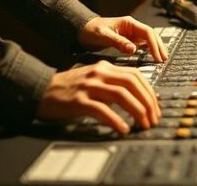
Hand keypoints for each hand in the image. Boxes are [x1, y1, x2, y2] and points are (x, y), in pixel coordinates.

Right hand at [36, 61, 160, 132]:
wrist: (41, 90)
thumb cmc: (70, 89)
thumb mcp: (94, 80)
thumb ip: (113, 85)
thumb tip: (137, 99)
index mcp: (105, 67)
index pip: (135, 75)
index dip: (149, 91)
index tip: (155, 107)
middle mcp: (99, 73)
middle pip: (132, 83)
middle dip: (147, 101)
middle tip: (154, 118)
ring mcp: (89, 86)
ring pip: (121, 95)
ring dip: (137, 111)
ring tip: (143, 124)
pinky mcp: (79, 101)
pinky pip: (102, 110)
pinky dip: (115, 120)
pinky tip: (123, 129)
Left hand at [78, 16, 167, 61]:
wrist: (81, 30)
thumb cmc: (91, 30)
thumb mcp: (103, 36)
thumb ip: (118, 42)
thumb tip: (133, 49)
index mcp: (129, 23)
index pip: (148, 32)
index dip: (154, 45)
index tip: (158, 57)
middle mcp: (132, 27)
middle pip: (151, 35)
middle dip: (159, 46)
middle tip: (164, 59)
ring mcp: (131, 34)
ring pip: (148, 40)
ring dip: (155, 48)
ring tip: (161, 60)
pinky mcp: (127, 40)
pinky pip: (141, 45)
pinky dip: (148, 51)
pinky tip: (150, 58)